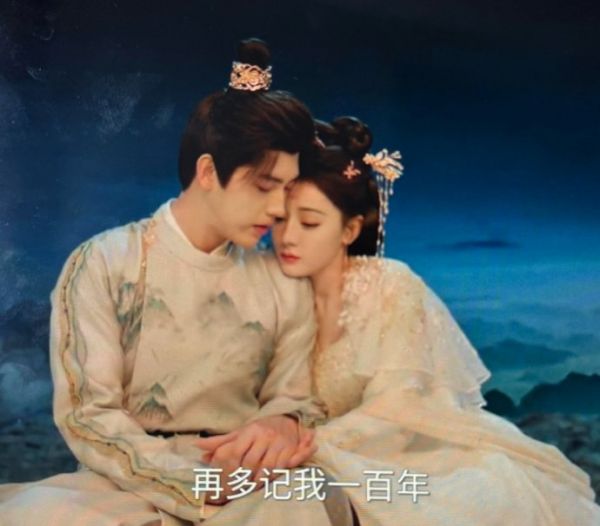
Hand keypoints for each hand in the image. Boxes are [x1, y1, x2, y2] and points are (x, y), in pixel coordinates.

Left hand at [196, 416, 317, 481]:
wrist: (287, 421)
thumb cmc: (258, 430)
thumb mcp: (240, 433)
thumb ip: (220, 442)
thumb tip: (197, 446)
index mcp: (250, 430)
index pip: (236, 451)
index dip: (230, 467)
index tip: (225, 478)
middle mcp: (265, 435)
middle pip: (251, 462)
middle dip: (243, 477)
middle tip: (236, 488)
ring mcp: (279, 443)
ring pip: (266, 468)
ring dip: (257, 481)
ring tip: (249, 488)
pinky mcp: (290, 450)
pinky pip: (280, 468)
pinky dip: (271, 478)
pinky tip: (264, 482)